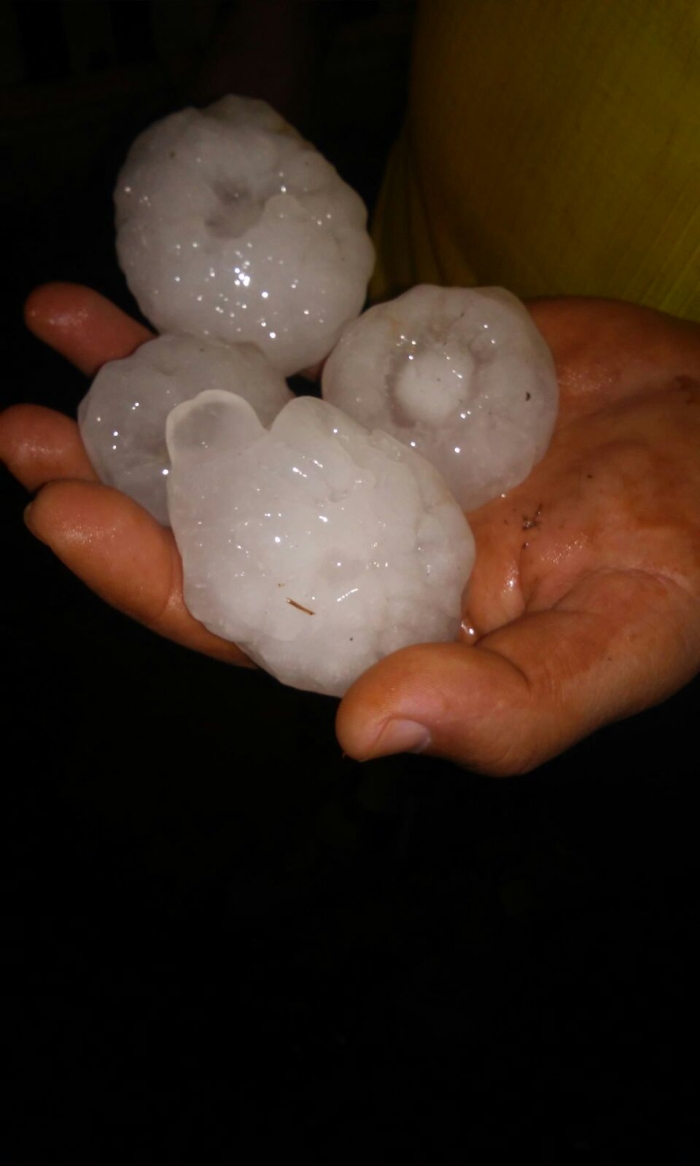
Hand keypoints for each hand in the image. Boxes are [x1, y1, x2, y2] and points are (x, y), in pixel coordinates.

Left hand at [3, 285, 699, 773]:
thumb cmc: (690, 553)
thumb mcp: (617, 641)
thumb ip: (503, 704)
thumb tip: (361, 731)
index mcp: (387, 624)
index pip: (242, 616)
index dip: (144, 575)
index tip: (59, 516)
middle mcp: (356, 540)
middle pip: (210, 518)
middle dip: (111, 480)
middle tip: (23, 434)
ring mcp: (366, 452)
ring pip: (237, 423)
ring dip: (145, 388)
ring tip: (63, 329)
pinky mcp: (389, 376)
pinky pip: (294, 346)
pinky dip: (231, 319)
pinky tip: (163, 287)